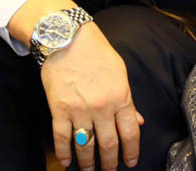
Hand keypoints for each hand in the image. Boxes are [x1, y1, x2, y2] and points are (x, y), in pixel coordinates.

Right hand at [41, 22, 144, 169]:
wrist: (67, 38)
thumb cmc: (96, 52)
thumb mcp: (120, 72)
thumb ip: (128, 100)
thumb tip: (137, 122)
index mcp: (120, 97)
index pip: (130, 133)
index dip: (131, 151)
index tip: (130, 162)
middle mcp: (102, 107)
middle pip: (108, 145)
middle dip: (109, 163)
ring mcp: (79, 110)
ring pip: (85, 146)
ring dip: (88, 163)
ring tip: (89, 170)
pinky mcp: (59, 109)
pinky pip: (62, 138)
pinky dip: (64, 153)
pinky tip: (66, 162)